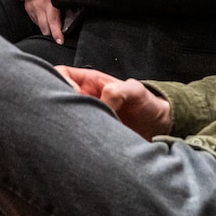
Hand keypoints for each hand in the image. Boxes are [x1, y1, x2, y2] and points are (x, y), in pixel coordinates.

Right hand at [23, 0, 63, 43]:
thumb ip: (65, 6)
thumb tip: (72, 18)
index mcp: (50, 3)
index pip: (53, 22)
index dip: (57, 34)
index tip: (60, 41)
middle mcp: (39, 5)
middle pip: (45, 28)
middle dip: (51, 32)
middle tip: (58, 33)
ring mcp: (31, 6)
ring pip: (39, 25)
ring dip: (45, 25)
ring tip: (51, 21)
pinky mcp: (27, 6)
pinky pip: (34, 19)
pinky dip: (39, 19)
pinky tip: (44, 13)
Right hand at [55, 66, 170, 139]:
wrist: (158, 128)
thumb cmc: (147, 104)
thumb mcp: (136, 91)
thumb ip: (119, 90)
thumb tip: (104, 98)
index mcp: (88, 82)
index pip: (61, 74)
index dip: (61, 81)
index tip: (74, 94)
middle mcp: (82, 98)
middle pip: (56, 96)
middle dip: (60, 104)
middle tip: (74, 115)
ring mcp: (84, 117)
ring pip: (63, 117)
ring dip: (69, 123)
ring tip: (82, 130)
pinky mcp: (88, 135)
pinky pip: (74, 135)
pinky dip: (76, 138)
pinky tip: (85, 142)